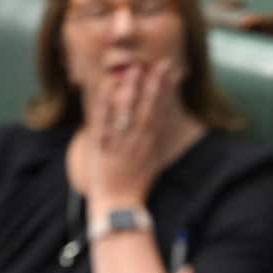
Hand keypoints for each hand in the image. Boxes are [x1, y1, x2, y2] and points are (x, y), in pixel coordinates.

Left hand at [87, 58, 181, 209]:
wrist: (119, 207)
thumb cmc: (134, 187)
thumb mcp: (150, 164)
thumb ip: (152, 143)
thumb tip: (156, 123)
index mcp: (150, 146)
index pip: (160, 114)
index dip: (165, 93)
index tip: (169, 74)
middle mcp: (137, 144)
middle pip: (148, 110)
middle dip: (154, 87)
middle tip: (159, 65)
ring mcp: (120, 146)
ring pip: (128, 114)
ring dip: (132, 91)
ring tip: (135, 70)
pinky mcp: (102, 150)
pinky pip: (103, 124)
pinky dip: (104, 105)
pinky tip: (105, 89)